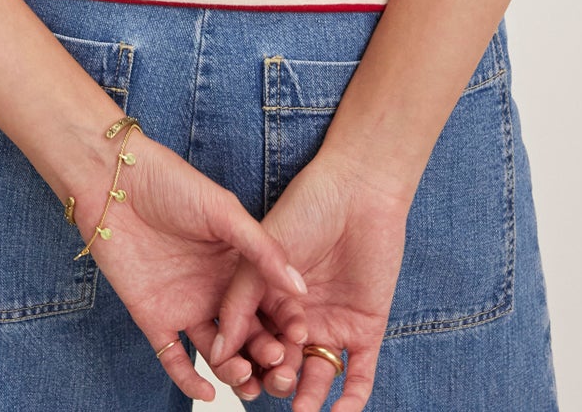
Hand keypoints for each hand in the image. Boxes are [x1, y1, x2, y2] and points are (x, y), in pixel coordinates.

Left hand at [74, 123, 311, 401]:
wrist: (114, 181)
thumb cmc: (171, 183)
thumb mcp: (224, 211)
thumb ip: (261, 249)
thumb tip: (301, 288)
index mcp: (238, 262)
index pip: (271, 301)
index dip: (288, 321)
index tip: (304, 337)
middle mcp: (216, 288)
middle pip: (248, 332)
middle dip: (265, 352)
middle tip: (277, 365)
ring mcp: (186, 304)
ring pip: (217, 350)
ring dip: (233, 369)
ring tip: (244, 377)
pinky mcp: (154, 317)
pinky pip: (174, 358)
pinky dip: (190, 379)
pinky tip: (209, 392)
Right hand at [208, 155, 411, 409]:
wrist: (357, 191)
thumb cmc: (304, 210)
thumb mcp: (259, 259)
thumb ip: (238, 305)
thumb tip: (216, 355)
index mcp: (270, 302)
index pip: (253, 345)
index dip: (246, 364)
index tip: (241, 377)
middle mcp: (299, 318)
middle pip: (283, 365)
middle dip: (278, 380)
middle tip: (279, 380)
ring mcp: (333, 325)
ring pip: (317, 376)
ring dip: (309, 398)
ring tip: (302, 409)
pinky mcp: (366, 329)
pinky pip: (359, 374)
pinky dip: (351, 399)